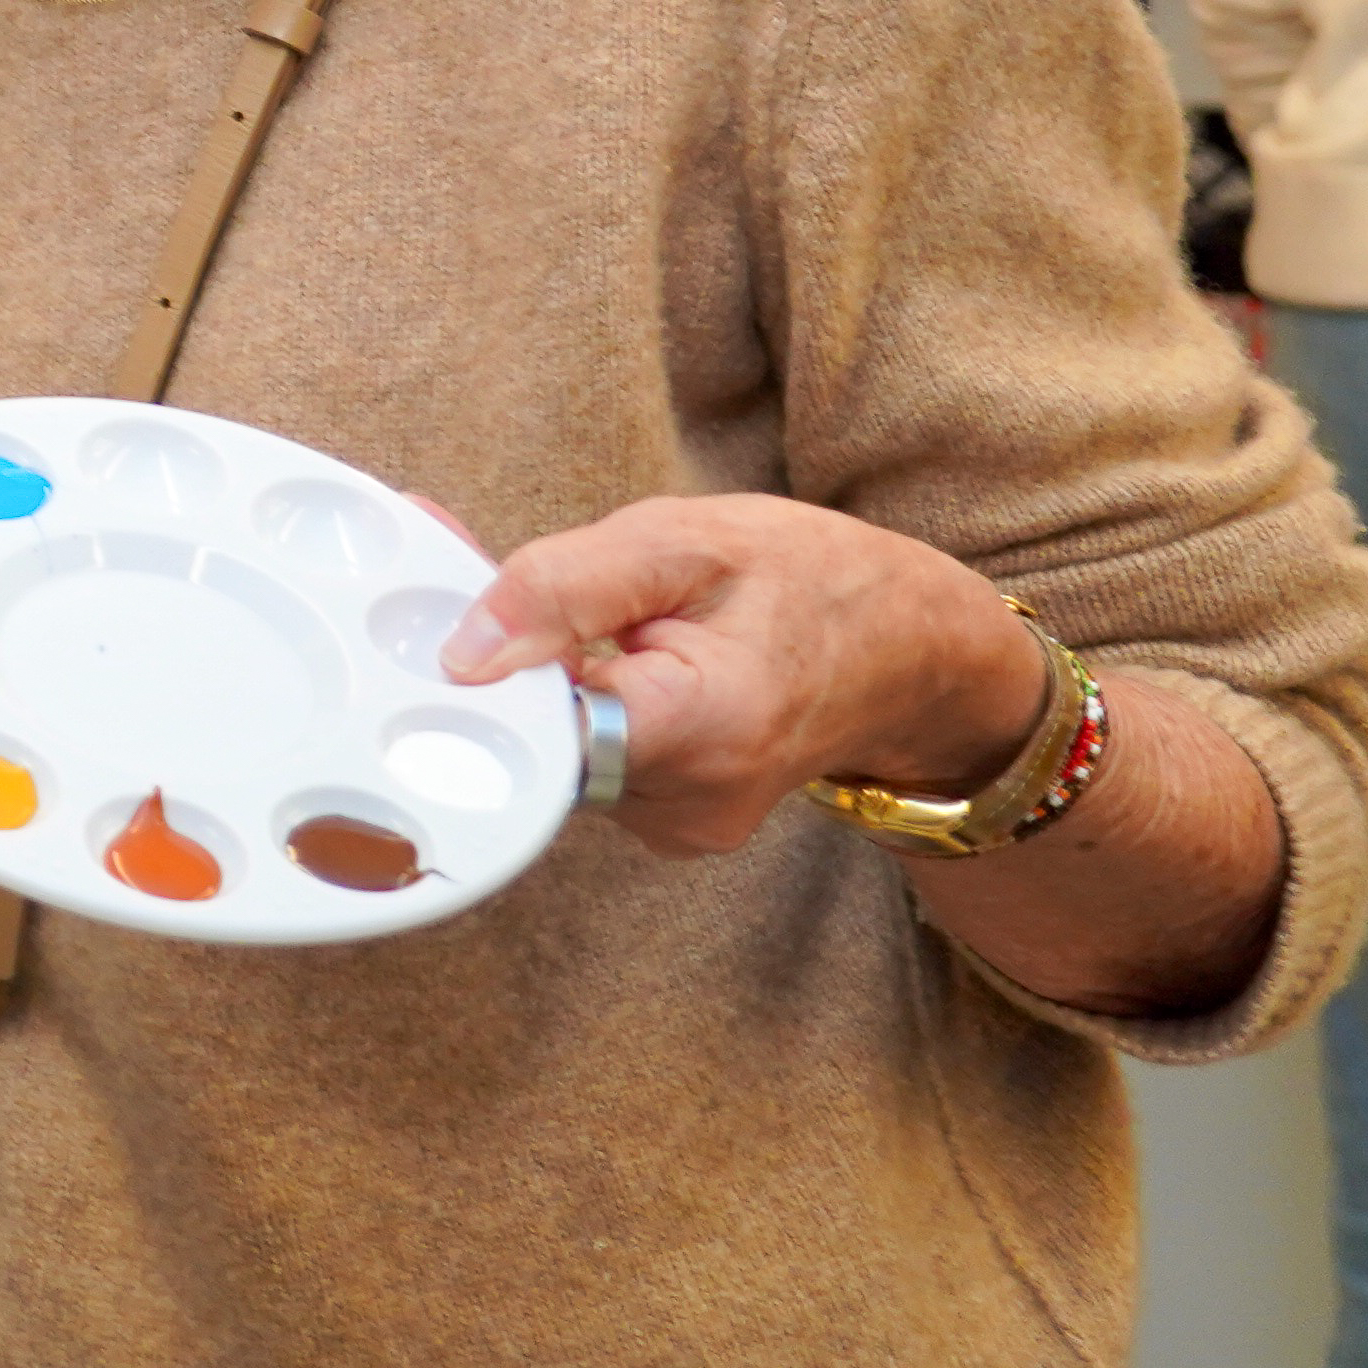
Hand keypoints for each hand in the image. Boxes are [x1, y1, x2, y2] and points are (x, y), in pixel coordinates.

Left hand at [442, 495, 1047, 858]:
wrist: (914, 652)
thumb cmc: (815, 581)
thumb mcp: (689, 541)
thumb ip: (565, 586)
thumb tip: (463, 650)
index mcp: (698, 730)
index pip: (534, 725)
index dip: (483, 672)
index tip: (454, 617)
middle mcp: (686, 804)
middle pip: (536, 738)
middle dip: (515, 666)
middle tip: (536, 596)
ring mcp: (679, 826)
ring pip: (559, 749)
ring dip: (554, 683)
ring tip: (612, 626)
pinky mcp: (672, 823)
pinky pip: (591, 760)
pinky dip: (586, 705)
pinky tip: (623, 661)